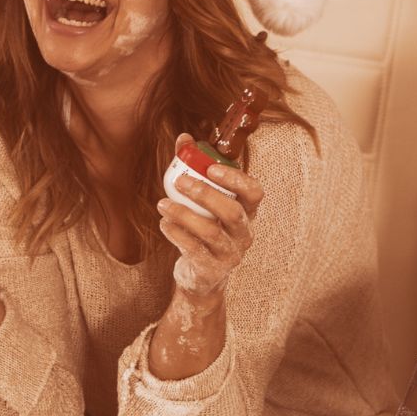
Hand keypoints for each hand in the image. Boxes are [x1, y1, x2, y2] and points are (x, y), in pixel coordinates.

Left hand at [158, 133, 264, 298]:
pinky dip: (177, 234)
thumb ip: (195, 169)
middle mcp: (244, 233)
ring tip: (162, 204)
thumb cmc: (204, 229)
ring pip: (211, 232)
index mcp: (247, 213)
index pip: (254, 193)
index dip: (236, 180)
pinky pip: (194, 250)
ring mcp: (230, 254)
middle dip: (205, 194)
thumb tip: (183, 138)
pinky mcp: (212, 270)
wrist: (201, 277)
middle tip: (179, 181)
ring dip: (184, 214)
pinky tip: (164, 223)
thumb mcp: (204, 203)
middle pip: (233, 212)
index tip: (210, 168)